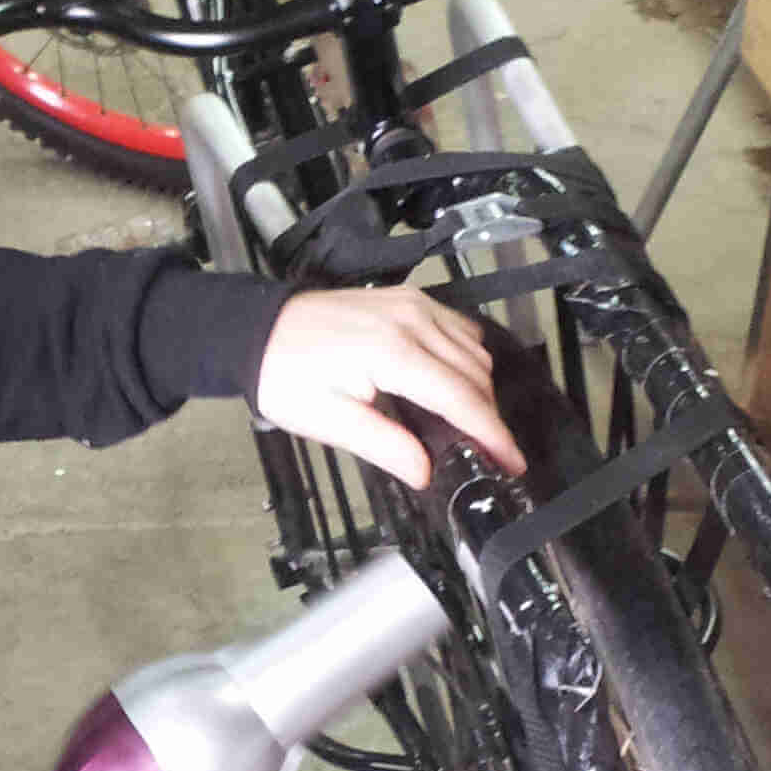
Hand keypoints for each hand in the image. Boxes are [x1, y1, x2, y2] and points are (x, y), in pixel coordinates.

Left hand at [252, 285, 523, 488]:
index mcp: (392, 352)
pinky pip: (459, 328)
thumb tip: (424, 471)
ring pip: (474, 349)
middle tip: (491, 454)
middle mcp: (411, 320)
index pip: (461, 399)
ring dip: (482, 388)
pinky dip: (469, 357)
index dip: (492, 435)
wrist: (260, 329)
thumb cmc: (285, 372)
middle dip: (489, 417)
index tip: (511, 462)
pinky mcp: (408, 299)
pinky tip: (458, 383)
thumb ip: (383, 445)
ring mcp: (413, 304)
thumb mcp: (328, 419)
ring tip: (474, 426)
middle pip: (476, 374)